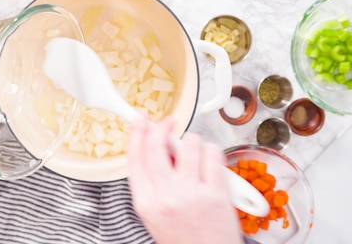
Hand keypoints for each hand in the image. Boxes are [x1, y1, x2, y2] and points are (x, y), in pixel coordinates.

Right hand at [126, 116, 242, 243]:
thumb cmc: (184, 238)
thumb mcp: (154, 214)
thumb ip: (152, 182)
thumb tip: (159, 147)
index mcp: (146, 203)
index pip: (135, 157)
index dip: (137, 132)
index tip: (141, 120)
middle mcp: (166, 197)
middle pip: (157, 146)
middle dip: (161, 127)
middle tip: (168, 123)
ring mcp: (192, 194)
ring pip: (189, 144)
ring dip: (192, 141)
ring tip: (195, 154)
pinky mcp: (216, 193)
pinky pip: (213, 154)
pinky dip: (212, 152)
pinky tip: (210, 163)